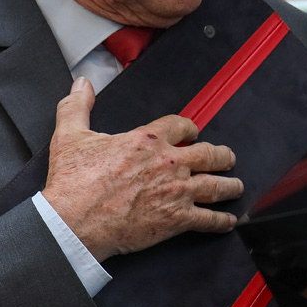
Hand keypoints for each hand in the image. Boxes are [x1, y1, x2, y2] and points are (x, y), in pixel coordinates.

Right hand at [43, 78, 243, 258]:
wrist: (74, 222)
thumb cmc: (73, 183)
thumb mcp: (70, 135)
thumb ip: (77, 107)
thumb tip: (81, 85)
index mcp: (146, 140)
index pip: (180, 125)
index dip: (190, 128)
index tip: (193, 132)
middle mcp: (168, 164)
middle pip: (209, 154)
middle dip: (222, 156)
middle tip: (227, 158)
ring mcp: (177, 192)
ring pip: (216, 186)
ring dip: (230, 186)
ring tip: (236, 186)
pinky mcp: (177, 219)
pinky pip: (208, 220)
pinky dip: (221, 221)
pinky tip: (228, 221)